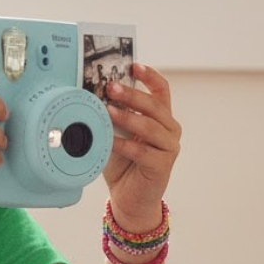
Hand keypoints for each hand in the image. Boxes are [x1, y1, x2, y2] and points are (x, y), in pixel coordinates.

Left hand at [101, 63, 180, 227]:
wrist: (128, 199)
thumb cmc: (122, 164)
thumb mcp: (115, 135)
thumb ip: (112, 117)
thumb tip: (94, 95)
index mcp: (161, 118)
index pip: (162, 91)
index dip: (150, 76)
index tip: (133, 65)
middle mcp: (169, 130)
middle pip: (154, 106)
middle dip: (131, 94)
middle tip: (110, 86)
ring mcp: (169, 147)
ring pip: (149, 126)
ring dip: (127, 117)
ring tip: (107, 110)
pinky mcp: (162, 165)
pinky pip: (142, 151)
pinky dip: (123, 145)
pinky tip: (109, 141)